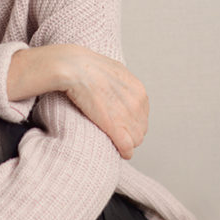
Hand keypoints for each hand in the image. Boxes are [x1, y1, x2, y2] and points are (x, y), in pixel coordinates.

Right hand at [55, 44, 148, 158]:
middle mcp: (138, 103)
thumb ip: (123, 84)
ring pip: (136, 140)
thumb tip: (120, 90)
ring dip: (126, 142)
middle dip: (130, 132)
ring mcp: (128, 116)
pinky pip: (127, 148)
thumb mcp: (115, 70)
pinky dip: (124, 152)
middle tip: (116, 132)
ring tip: (114, 139)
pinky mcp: (115, 128)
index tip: (121, 122)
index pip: (143, 115)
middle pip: (141, 128)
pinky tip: (119, 151)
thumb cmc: (89, 68)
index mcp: (139, 90)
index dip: (131, 120)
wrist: (76, 69)